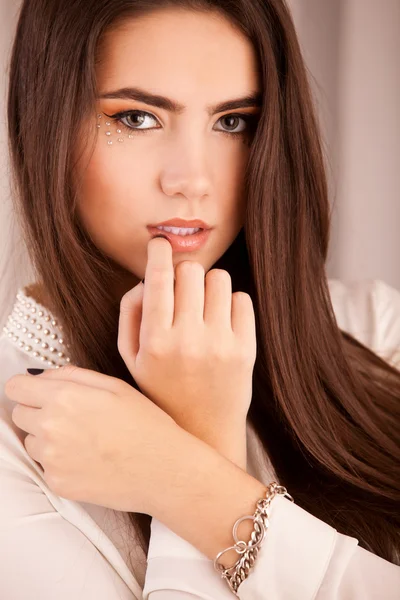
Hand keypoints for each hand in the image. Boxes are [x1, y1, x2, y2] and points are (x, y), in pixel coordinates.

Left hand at [5, 365, 181, 512]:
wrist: (163, 470)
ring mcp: (51, 459)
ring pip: (31, 441)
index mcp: (64, 397)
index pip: (15, 387)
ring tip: (83, 440)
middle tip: (69, 416)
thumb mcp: (115, 386)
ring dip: (47, 438)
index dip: (26, 387)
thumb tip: (45, 376)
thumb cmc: (145, 424)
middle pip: (19, 414)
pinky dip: (60, 462)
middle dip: (37, 411)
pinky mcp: (57, 483)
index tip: (37, 392)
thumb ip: (74, 375)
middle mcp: (50, 427)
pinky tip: (88, 459)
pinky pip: (45, 466)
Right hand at [117, 236, 256, 466]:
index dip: (159, 252)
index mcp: (156, 342)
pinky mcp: (246, 348)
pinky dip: (229, 304)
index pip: (159, 279)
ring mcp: (221, 344)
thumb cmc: (161, 390)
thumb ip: (130, 313)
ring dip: (207, 286)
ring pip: (219, 278)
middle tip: (181, 292)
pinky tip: (220, 323)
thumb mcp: (132, 359)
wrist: (204, 430)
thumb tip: (147, 278)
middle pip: (191, 271)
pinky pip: (241, 298)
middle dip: (183, 274)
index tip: (160, 243)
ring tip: (202, 308)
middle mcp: (189, 340)